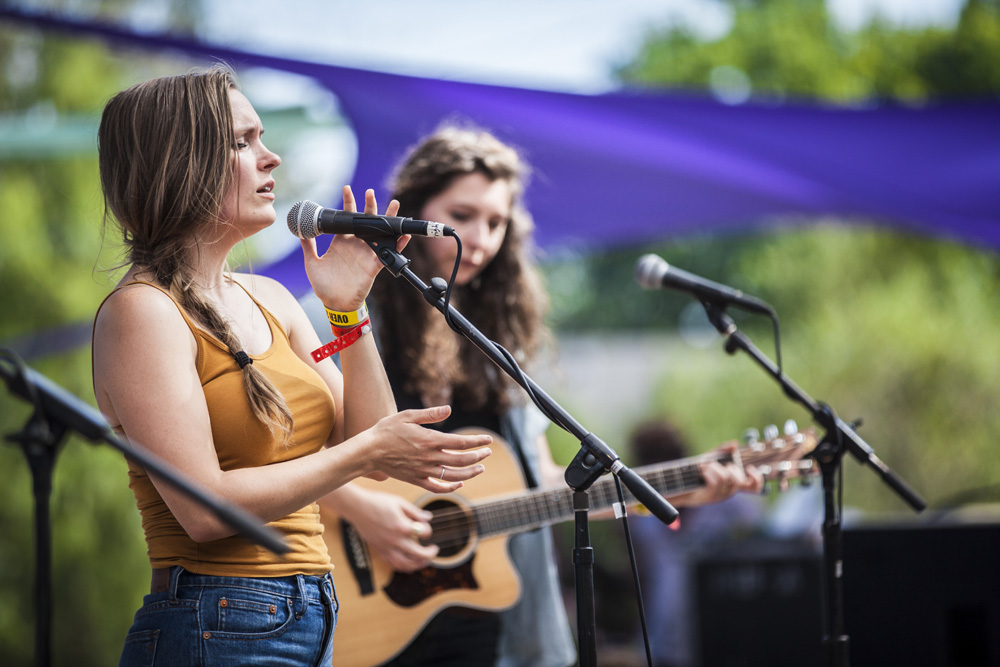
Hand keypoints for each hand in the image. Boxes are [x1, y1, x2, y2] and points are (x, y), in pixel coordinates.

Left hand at [299, 186, 408, 310]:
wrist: (335, 303)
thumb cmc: (323, 284)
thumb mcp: (311, 262)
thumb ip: (308, 245)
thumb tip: (300, 229)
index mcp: (341, 241)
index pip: (346, 218)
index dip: (348, 203)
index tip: (347, 188)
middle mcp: (356, 244)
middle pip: (365, 221)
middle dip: (369, 206)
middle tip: (370, 192)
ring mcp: (366, 254)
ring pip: (380, 233)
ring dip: (388, 220)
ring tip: (394, 205)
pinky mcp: (374, 265)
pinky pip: (388, 253)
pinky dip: (398, 245)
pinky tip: (404, 235)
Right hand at [341, 488, 437, 572]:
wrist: (357, 508)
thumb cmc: (378, 502)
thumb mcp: (399, 503)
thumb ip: (415, 512)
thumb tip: (429, 518)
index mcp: (402, 527)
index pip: (424, 533)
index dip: (428, 530)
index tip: (425, 526)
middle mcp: (395, 540)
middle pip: (418, 555)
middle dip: (429, 554)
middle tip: (434, 550)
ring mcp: (386, 548)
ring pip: (406, 564)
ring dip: (418, 564)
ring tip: (424, 560)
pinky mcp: (379, 551)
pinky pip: (393, 564)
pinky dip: (403, 566)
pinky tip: (409, 563)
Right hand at [368, 406, 492, 492]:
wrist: (369, 451)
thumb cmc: (387, 430)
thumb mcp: (408, 416)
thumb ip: (430, 414)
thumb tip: (449, 409)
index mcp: (430, 440)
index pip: (460, 443)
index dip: (477, 442)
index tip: (488, 440)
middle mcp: (429, 457)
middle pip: (461, 460)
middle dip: (478, 457)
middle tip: (487, 453)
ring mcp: (423, 471)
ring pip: (453, 476)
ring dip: (470, 473)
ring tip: (480, 468)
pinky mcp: (416, 480)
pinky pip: (437, 487)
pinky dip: (451, 487)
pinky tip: (459, 483)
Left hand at [671, 442, 763, 506]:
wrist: (681, 483)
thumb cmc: (698, 471)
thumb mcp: (712, 458)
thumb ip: (723, 450)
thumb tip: (735, 444)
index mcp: (733, 483)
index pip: (754, 487)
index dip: (757, 479)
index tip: (749, 468)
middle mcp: (729, 491)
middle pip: (739, 481)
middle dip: (729, 468)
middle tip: (717, 464)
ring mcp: (721, 495)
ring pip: (725, 478)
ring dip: (714, 467)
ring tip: (704, 465)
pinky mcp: (710, 496)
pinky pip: (715, 482)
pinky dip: (708, 472)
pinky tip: (701, 469)